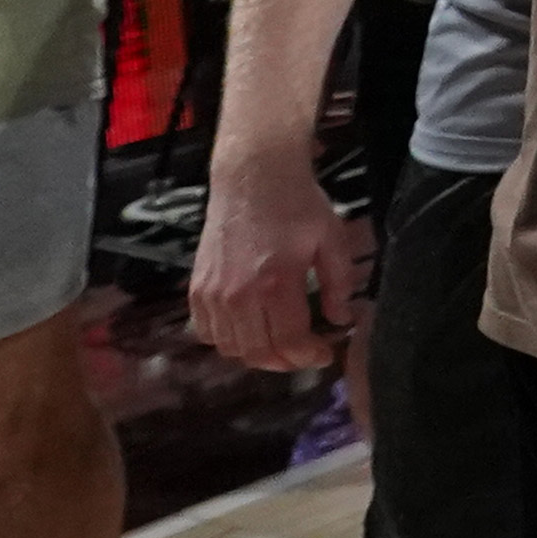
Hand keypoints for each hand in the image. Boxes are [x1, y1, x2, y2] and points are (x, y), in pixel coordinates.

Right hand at [186, 138, 374, 368]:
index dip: (308, 356)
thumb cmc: (297, 204)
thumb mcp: (331, 238)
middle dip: (285, 362)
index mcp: (276, 283)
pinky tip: (247, 331)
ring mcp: (212, 294)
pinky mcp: (196, 288)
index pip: (288, 341)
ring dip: (256, 355)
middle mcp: (238, 295)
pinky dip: (226, 341)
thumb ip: (339, 284)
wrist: (254, 176)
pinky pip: (206, 332)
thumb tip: (340, 320)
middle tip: (303, 355)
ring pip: (230, 348)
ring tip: (278, 345)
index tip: (324, 354)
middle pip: (257, 352)